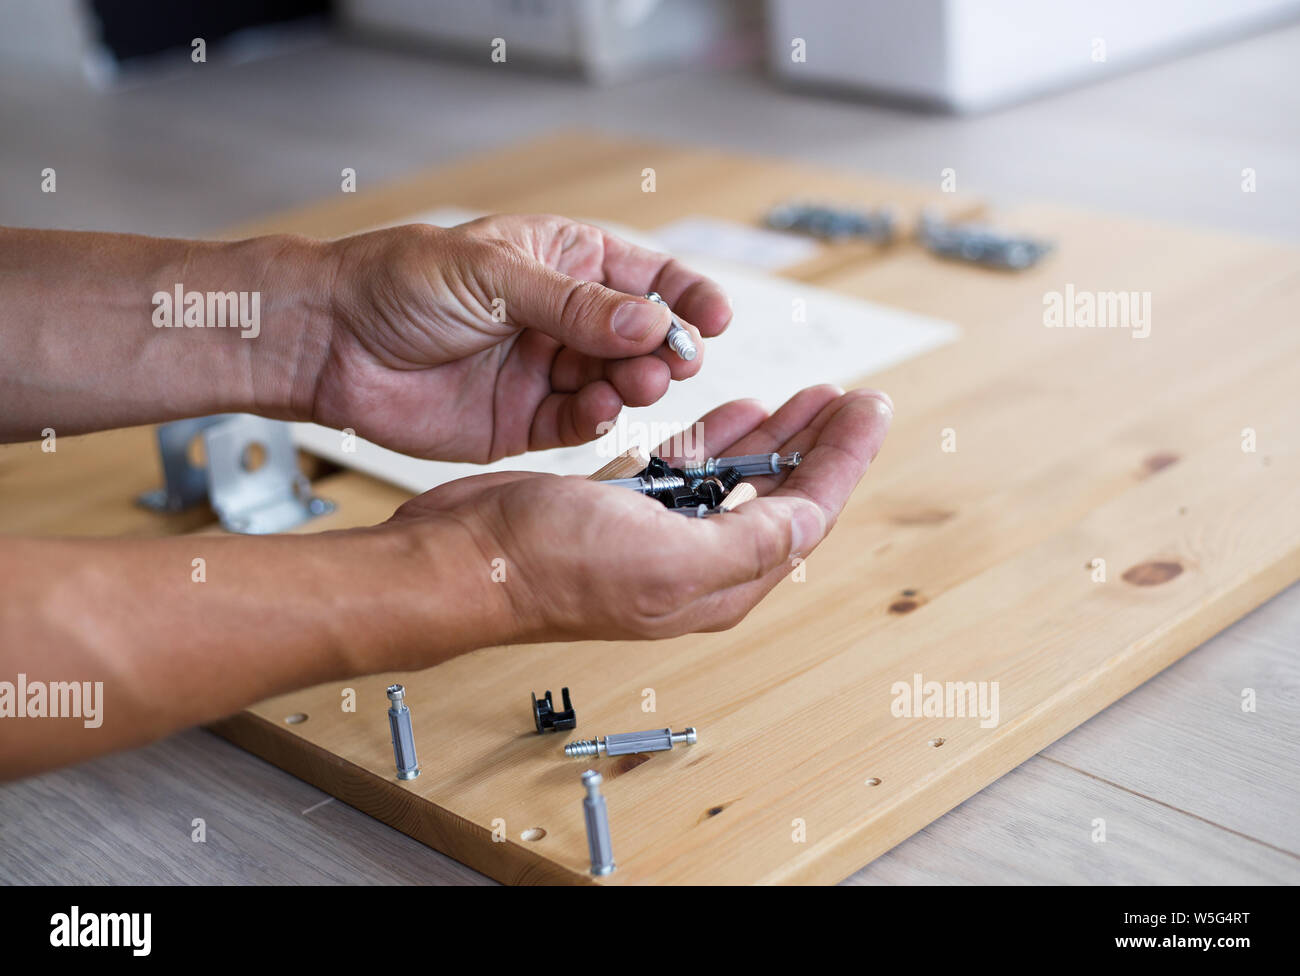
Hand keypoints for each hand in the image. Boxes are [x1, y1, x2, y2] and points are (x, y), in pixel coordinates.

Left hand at [314, 215, 732, 461]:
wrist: (331, 343)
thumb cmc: (398, 283)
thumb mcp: (494, 274)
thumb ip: (575, 305)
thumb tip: (652, 319)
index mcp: (563, 263)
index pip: (645, 276)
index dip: (686, 296)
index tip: (715, 318)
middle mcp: (562, 319)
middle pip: (642, 337)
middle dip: (665, 348)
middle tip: (671, 360)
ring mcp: (545, 371)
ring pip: (617, 382)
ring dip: (636, 384)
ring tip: (635, 383)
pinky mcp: (523, 422)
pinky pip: (579, 424)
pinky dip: (597, 419)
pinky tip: (599, 410)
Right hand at [387, 385, 891, 642]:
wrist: (465, 558)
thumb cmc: (548, 564)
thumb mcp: (666, 557)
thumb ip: (749, 543)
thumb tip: (812, 521)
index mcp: (718, 584)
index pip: (807, 514)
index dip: (844, 459)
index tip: (869, 409)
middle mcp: (696, 566)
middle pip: (780, 497)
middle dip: (818, 444)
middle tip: (846, 397)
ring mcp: (658, 538)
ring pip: (736, 481)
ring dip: (772, 437)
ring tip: (805, 398)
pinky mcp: (621, 512)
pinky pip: (686, 472)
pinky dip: (713, 439)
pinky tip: (733, 415)